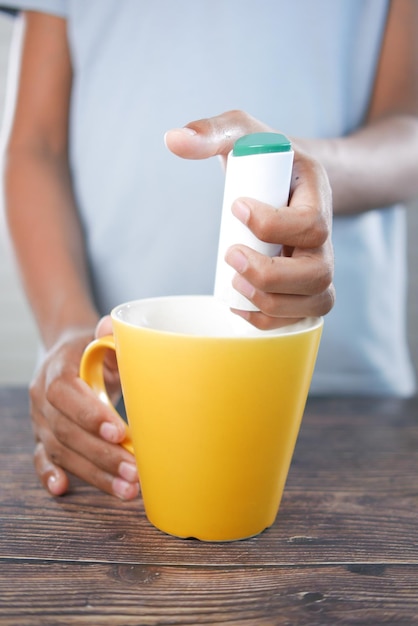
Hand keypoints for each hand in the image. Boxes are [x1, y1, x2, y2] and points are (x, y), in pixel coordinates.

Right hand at [30, 324, 138, 499]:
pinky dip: (50, 475)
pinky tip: (63, 489)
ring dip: (94, 474)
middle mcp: (42, 399)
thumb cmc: (93, 350)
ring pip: (61, 452)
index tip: (120, 432)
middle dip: (102, 455)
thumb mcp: (101, 338)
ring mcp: (41, 422)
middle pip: (66, 431)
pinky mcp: (43, 438)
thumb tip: (112, 324)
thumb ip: (108, 332)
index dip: (89, 414)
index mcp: (56, 370)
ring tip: (126, 489)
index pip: (65, 393)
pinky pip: (43, 459)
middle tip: (134, 472)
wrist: (70, 354)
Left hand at [165, 110, 334, 328]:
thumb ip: (211, 132)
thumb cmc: (261, 160)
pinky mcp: (306, 288)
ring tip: (234, 283)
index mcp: (316, 196)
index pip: (311, 222)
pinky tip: (241, 305)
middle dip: (269, 274)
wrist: (283, 181)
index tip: (235, 207)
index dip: (272, 225)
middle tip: (231, 256)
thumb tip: (173, 140)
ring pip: (317, 299)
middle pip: (318, 272)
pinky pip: (303, 316)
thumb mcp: (241, 133)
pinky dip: (271, 320)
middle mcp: (325, 236)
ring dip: (271, 302)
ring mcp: (318, 264)